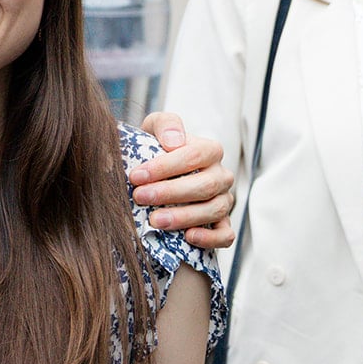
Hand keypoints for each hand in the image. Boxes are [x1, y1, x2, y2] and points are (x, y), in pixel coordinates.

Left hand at [133, 111, 235, 249]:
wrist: (159, 176)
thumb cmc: (157, 149)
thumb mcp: (155, 128)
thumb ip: (165, 124)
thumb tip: (174, 141)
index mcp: (210, 150)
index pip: (195, 155)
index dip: (165, 166)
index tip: (136, 176)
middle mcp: (221, 176)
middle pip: (204, 185)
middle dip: (169, 193)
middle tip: (140, 197)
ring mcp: (224, 200)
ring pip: (214, 210)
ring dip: (183, 217)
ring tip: (154, 220)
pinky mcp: (222, 224)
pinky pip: (226, 235)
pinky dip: (210, 238)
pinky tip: (188, 237)